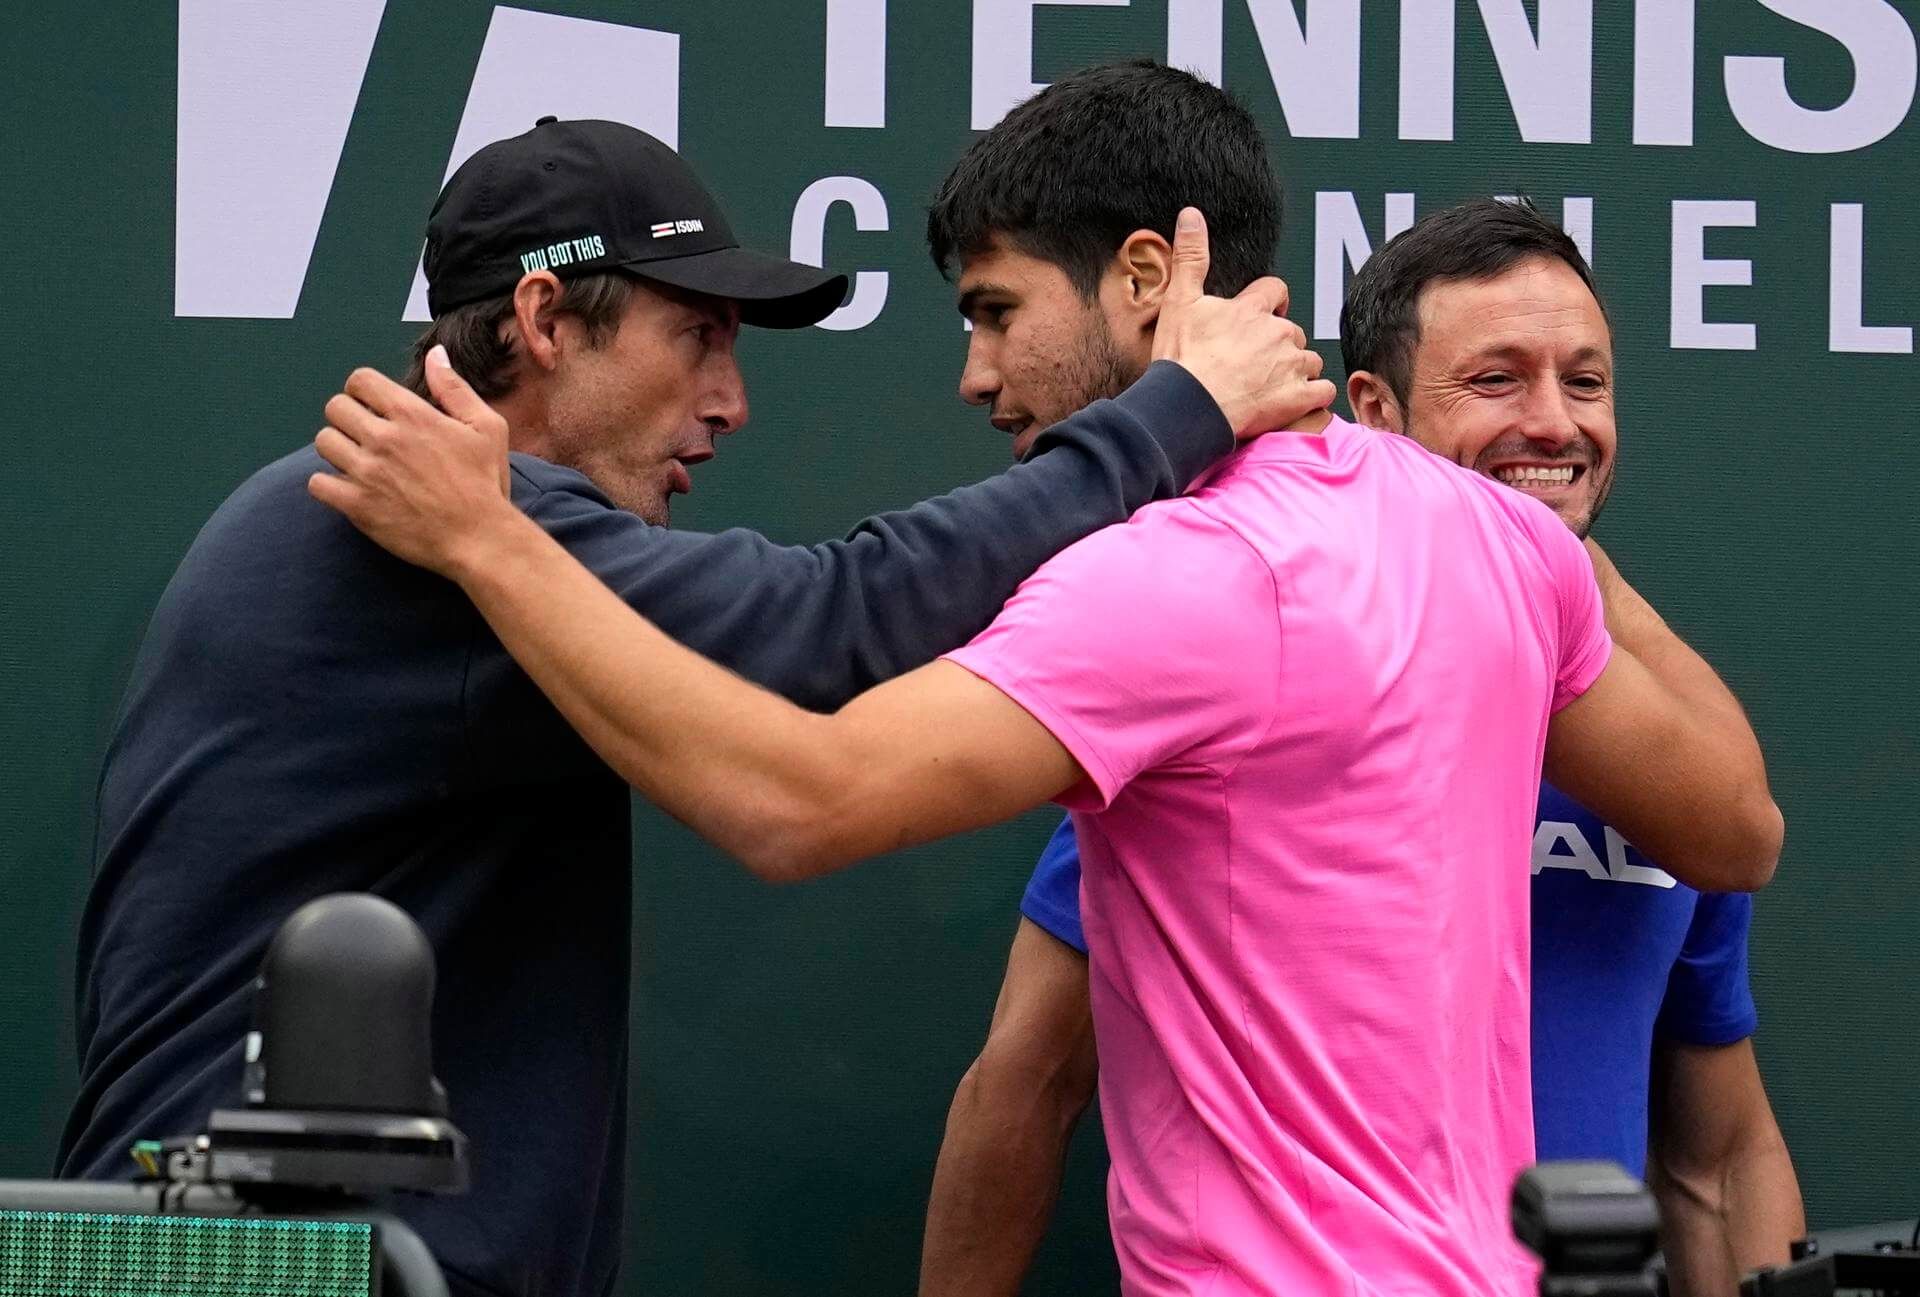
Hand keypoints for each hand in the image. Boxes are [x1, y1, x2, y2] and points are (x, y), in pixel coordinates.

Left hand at [307, 346, 519, 577]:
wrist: (479, 538)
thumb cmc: (485, 483)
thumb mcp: (486, 427)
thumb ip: (454, 388)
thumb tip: (435, 355)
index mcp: (412, 415)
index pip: (360, 380)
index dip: (363, 390)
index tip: (373, 406)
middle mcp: (384, 438)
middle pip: (335, 407)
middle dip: (348, 417)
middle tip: (365, 435)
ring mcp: (367, 472)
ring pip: (324, 442)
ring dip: (338, 448)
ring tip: (358, 461)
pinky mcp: (357, 505)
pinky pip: (317, 483)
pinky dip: (328, 484)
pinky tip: (348, 488)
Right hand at [1151, 207, 1334, 437]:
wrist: (1186, 409)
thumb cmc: (1180, 360)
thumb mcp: (1178, 302)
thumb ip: (1190, 257)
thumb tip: (1191, 214)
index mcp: (1252, 309)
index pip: (1276, 291)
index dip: (1270, 303)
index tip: (1259, 317)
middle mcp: (1278, 333)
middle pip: (1293, 330)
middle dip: (1281, 344)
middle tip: (1256, 362)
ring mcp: (1291, 367)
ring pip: (1310, 360)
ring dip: (1297, 370)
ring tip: (1271, 385)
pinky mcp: (1298, 398)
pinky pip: (1323, 392)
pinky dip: (1314, 397)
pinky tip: (1296, 402)